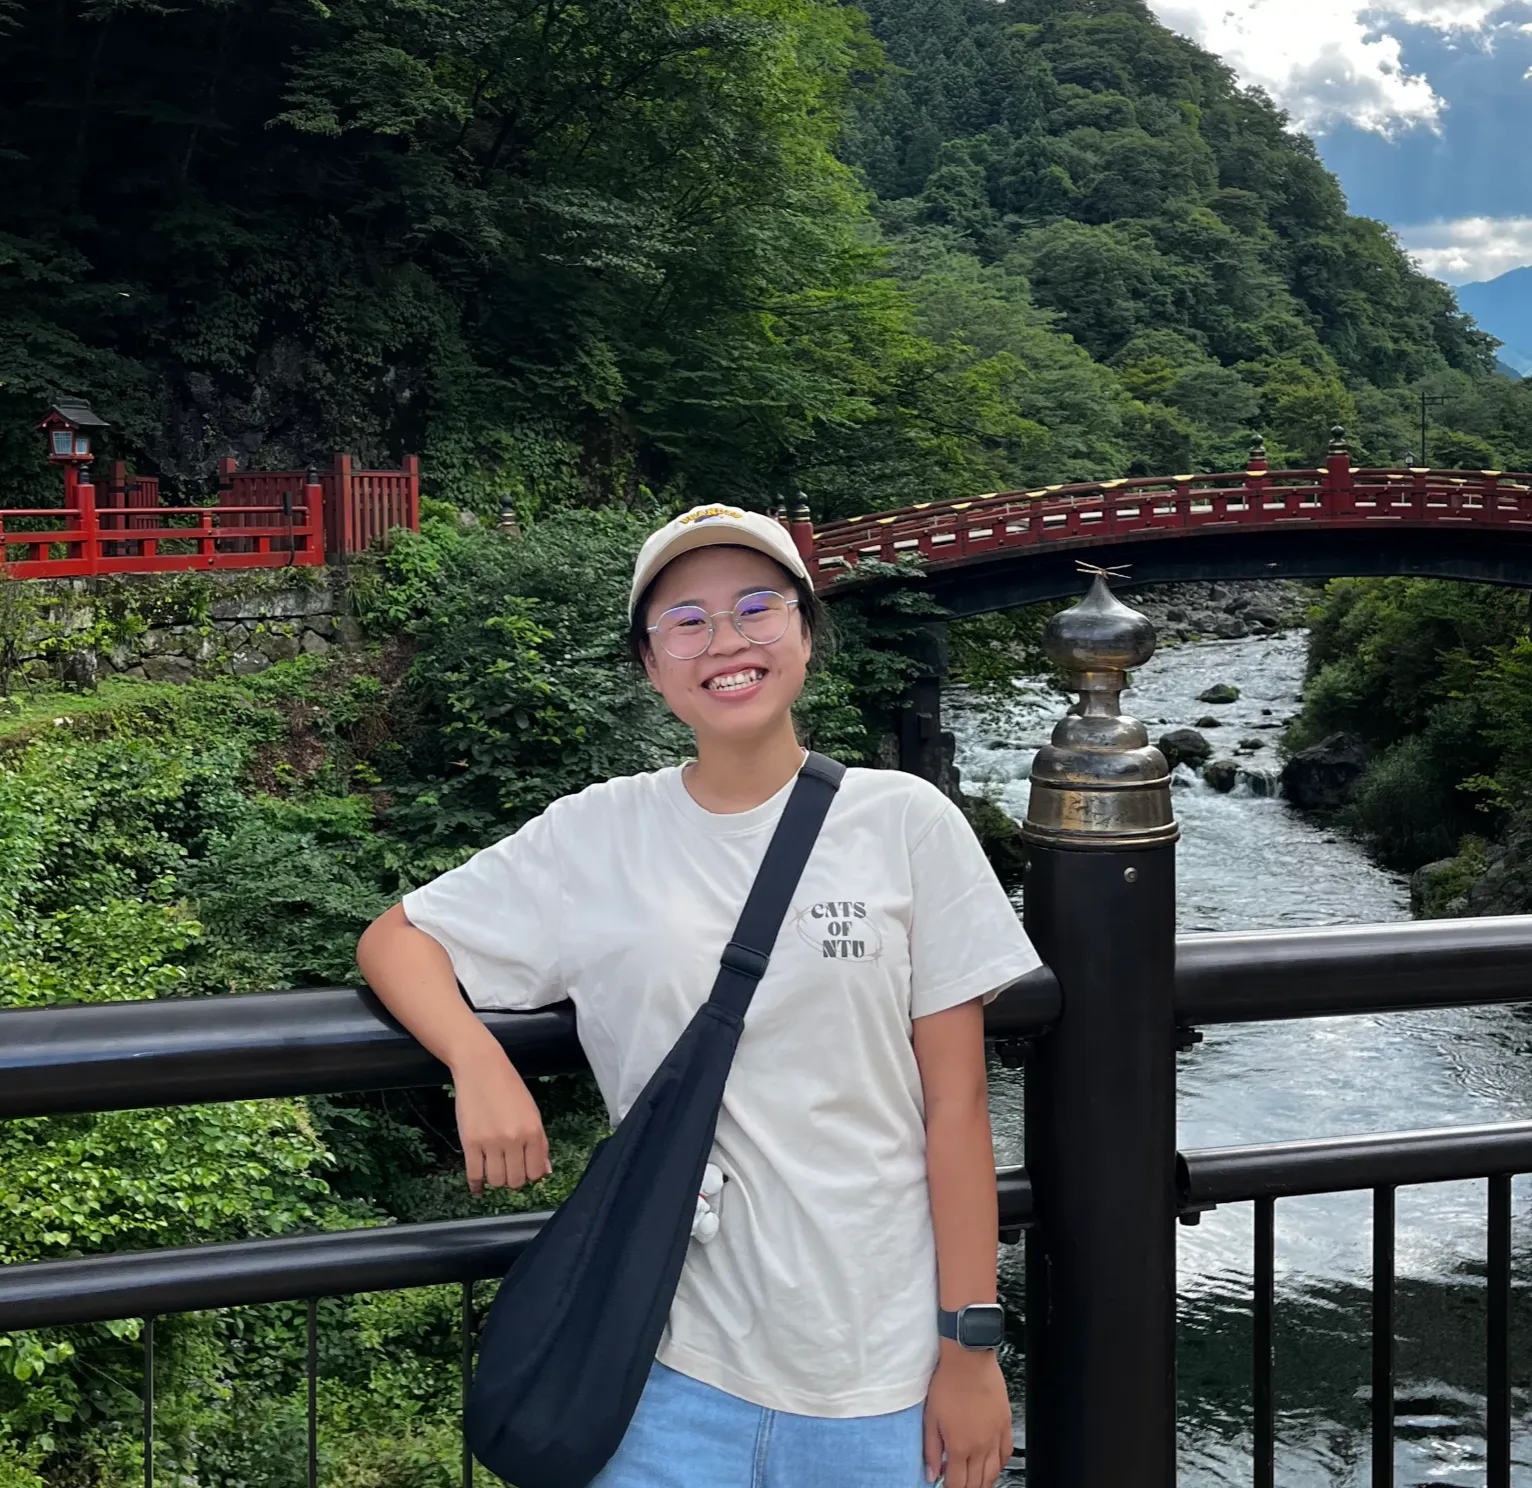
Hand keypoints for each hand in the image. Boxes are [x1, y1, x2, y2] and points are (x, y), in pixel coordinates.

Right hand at [449, 1045, 551, 1193]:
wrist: (481, 1068)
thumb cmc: (510, 1088)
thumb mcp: (532, 1112)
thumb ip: (540, 1143)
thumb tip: (545, 1172)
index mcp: (533, 1131)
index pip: (537, 1172)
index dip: (531, 1175)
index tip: (524, 1170)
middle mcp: (514, 1139)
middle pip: (516, 1180)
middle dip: (513, 1180)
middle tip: (508, 1170)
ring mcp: (491, 1142)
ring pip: (496, 1180)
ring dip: (496, 1181)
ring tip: (494, 1170)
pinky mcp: (469, 1142)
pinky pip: (474, 1174)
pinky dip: (477, 1185)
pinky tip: (478, 1187)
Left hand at [923, 1347, 1012, 1487]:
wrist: (969, 1359)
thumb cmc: (948, 1384)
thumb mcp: (930, 1417)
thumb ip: (931, 1449)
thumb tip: (931, 1473)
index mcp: (960, 1446)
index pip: (958, 1484)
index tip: (946, 1486)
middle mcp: (981, 1446)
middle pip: (977, 1482)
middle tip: (959, 1484)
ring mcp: (995, 1436)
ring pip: (993, 1473)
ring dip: (983, 1482)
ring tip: (974, 1481)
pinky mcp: (1005, 1424)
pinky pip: (1006, 1454)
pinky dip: (999, 1465)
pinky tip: (992, 1465)